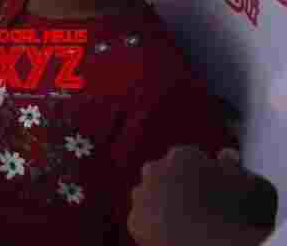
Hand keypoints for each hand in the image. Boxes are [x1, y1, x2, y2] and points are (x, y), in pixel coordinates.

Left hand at [130, 147, 275, 245]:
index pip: (189, 157)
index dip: (203, 173)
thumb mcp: (256, 186)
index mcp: (182, 155)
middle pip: (164, 173)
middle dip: (177, 184)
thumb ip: (237, 168)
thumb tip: (226, 156)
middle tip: (198, 204)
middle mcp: (155, 170)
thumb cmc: (244, 217)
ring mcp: (141, 196)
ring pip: (150, 196)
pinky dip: (155, 227)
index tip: (213, 186)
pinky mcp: (135, 222)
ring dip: (162, 204)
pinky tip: (174, 235)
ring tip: (187, 221)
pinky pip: (144, 222)